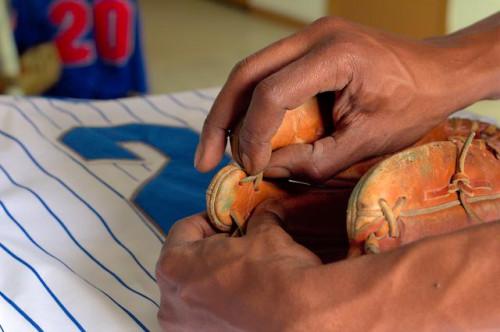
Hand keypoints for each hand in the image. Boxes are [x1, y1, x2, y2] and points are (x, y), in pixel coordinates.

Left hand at [155, 204, 321, 330]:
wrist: (300, 317)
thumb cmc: (275, 276)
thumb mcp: (265, 234)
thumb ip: (258, 219)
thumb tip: (267, 212)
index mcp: (174, 267)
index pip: (183, 230)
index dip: (211, 220)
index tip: (228, 221)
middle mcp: (171, 302)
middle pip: (184, 263)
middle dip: (210, 252)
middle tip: (236, 245)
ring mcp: (186, 329)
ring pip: (193, 291)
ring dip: (212, 279)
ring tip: (242, 273)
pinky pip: (205, 315)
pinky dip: (219, 304)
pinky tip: (243, 297)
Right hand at [195, 15, 499, 180]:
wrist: (438, 73)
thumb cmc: (412, 106)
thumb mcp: (366, 142)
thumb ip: (313, 160)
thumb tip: (266, 169)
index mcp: (334, 53)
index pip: (272, 93)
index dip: (253, 135)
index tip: (251, 169)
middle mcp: (314, 36)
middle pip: (246, 74)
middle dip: (219, 120)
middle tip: (204, 159)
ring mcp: (308, 37)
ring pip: (250, 72)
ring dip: (229, 112)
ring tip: (217, 150)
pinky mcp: (307, 48)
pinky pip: (267, 74)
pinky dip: (251, 105)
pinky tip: (244, 131)